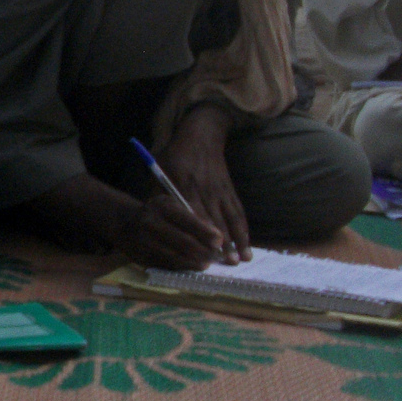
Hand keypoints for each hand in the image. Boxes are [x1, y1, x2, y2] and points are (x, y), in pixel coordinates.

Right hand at [110, 196, 227, 270]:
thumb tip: (215, 236)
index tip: (219, 242)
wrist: (123, 221)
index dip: (207, 234)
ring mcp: (145, 242)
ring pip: (177, 258)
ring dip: (194, 263)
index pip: (190, 222)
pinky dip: (181, 267)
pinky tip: (189, 266)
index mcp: (162, 207)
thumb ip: (191, 217)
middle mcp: (152, 223)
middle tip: (215, 257)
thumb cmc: (156, 213)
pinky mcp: (142, 258)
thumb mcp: (171, 206)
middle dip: (204, 252)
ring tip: (204, 264)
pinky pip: (167, 266)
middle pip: (185, 243)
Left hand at [157, 104, 249, 261]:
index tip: (202, 251)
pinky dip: (244, 230)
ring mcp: (219, 190)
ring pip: (230, 218)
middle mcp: (204, 189)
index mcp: (183, 185)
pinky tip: (247, 246)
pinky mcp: (230, 190)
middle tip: (225, 264)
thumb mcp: (160, 171)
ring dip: (236, 240)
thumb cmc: (174, 157)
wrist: (200, 136)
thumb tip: (154, 220)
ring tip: (240, 260)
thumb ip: (158, 194)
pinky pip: (238, 212)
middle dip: (220, 243)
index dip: (198, 232)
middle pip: (213, 220)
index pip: (192, 213)